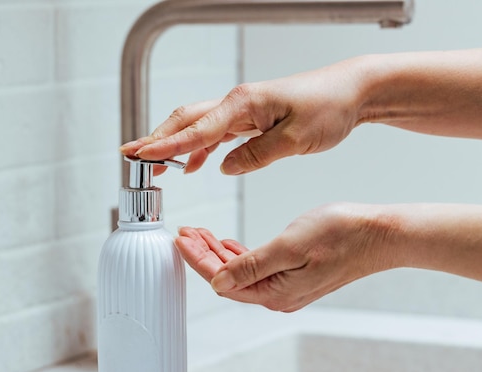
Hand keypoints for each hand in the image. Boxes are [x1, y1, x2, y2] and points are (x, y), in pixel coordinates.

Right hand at [120, 58, 368, 174]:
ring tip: (151, 164)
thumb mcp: (295, 139)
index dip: (166, 145)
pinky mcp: (252, 118)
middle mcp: (238, 103)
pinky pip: (216, 133)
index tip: (140, 156)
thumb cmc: (328, 108)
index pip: (197, 128)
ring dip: (173, 143)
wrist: (351, 93)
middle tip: (130, 157)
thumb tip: (225, 167)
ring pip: (198, 126)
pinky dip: (199, 148)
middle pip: (187, 120)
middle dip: (156, 138)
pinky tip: (192, 165)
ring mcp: (243, 110)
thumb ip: (256, 155)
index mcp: (244, 104)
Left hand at [175, 203, 396, 311]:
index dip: (197, 259)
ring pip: (242, 271)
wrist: (379, 235)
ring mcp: (288, 287)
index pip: (222, 279)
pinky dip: (240, 254)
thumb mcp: (289, 246)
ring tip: (201, 234)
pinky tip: (230, 244)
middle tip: (186, 233)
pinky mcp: (297, 276)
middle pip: (229, 277)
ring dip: (219, 253)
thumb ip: (251, 266)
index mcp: (275, 292)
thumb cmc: (341, 235)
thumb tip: (216, 281)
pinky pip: (258, 268)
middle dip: (203, 255)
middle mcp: (279, 295)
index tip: (180, 240)